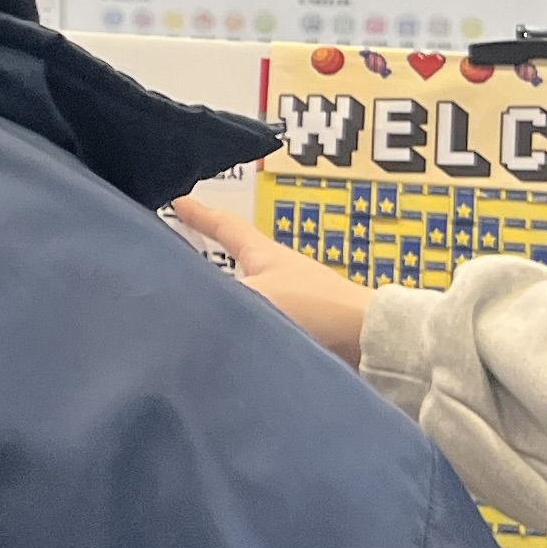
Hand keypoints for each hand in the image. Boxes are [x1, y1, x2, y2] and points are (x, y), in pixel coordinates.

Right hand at [170, 192, 373, 363]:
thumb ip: (216, 302)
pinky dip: (240, 330)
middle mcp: (276, 272)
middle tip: (177, 258)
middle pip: (234, 261)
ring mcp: (292, 301)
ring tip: (195, 312)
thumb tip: (179, 305)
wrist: (369, 342)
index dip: (200, 215)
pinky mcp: (302, 331)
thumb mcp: (254, 298)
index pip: (225, 227)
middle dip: (206, 259)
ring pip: (244, 297)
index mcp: (263, 253)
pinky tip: (227, 347)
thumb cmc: (314, 308)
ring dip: (222, 302)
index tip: (177, 200)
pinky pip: (258, 326)